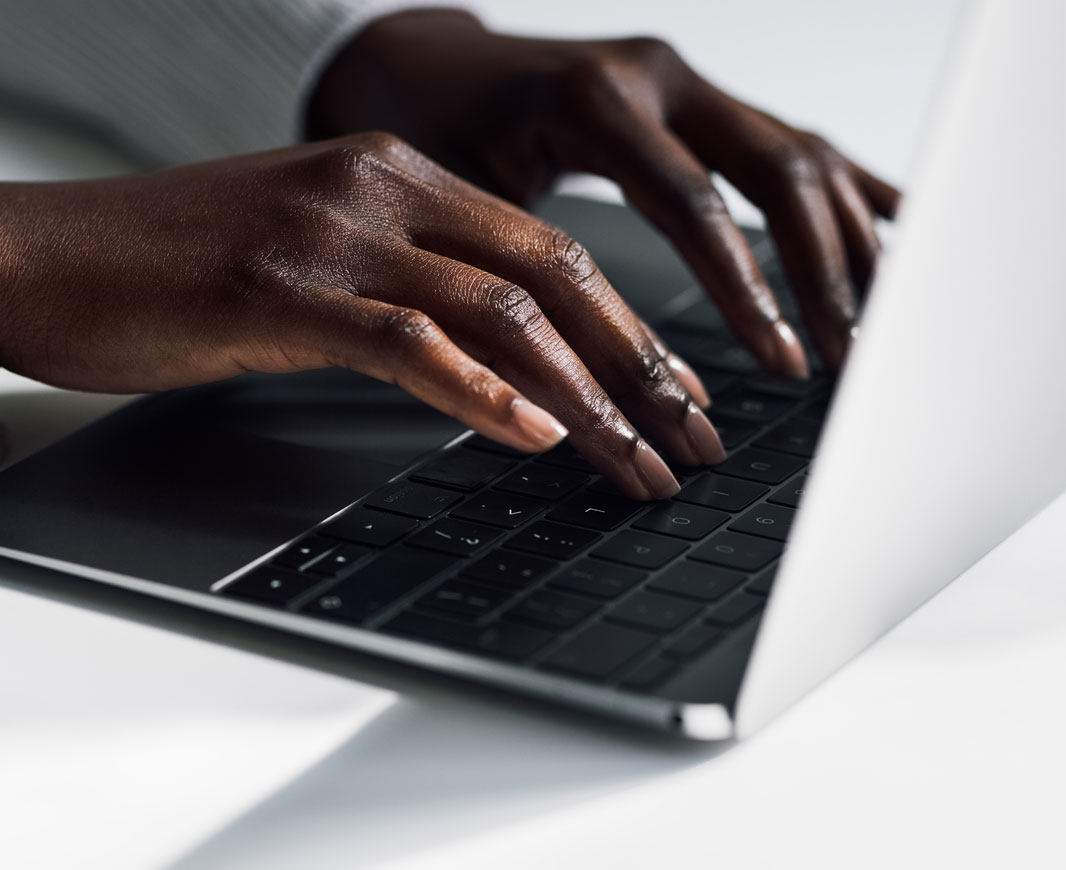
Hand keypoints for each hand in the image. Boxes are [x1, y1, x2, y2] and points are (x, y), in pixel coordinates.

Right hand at [0, 134, 725, 497]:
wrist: (46, 253)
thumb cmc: (182, 265)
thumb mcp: (321, 262)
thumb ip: (412, 294)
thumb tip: (504, 369)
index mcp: (400, 176)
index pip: (550, 250)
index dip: (629, 327)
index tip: (677, 391)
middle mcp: (379, 189)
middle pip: (551, 275)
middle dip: (636, 365)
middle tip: (690, 435)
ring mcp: (331, 235)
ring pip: (500, 311)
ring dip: (583, 396)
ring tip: (636, 460)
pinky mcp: (279, 291)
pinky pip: (410, 340)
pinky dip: (482, 392)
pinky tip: (534, 435)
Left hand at [309, 9, 900, 373]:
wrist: (423, 66)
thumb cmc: (433, 135)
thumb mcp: (464, 202)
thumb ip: (528, 274)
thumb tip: (584, 385)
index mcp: (597, 103)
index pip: (694, 204)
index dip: (746, 288)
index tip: (780, 359)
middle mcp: (656, 80)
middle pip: (774, 170)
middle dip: (819, 269)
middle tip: (844, 353)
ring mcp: (686, 84)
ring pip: (798, 153)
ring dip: (848, 238)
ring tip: (880, 316)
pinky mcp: (699, 101)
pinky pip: (790, 141)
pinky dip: (848, 186)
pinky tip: (897, 223)